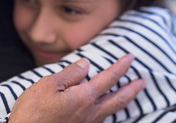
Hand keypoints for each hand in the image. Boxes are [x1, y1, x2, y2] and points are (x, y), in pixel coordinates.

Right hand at [9, 54, 144, 122]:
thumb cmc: (32, 113)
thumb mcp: (48, 85)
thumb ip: (70, 74)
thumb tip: (86, 64)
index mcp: (84, 97)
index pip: (108, 78)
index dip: (121, 67)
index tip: (131, 58)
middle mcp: (90, 113)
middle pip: (118, 100)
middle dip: (132, 89)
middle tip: (142, 82)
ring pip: (111, 112)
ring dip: (123, 101)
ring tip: (129, 94)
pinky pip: (100, 120)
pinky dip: (109, 112)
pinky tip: (105, 110)